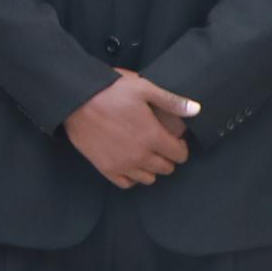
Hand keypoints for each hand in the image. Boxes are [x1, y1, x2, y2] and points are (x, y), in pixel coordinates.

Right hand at [64, 71, 197, 189]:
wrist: (75, 99)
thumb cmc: (110, 90)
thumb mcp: (144, 88)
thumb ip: (171, 101)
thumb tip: (196, 110)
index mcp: (153, 136)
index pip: (179, 154)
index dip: (181, 147)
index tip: (176, 140)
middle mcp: (140, 155)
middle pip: (166, 168)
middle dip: (168, 158)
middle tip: (161, 145)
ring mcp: (122, 164)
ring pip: (148, 178)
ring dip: (151, 168)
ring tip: (146, 154)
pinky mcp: (105, 168)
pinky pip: (126, 183)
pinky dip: (132, 177)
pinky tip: (130, 164)